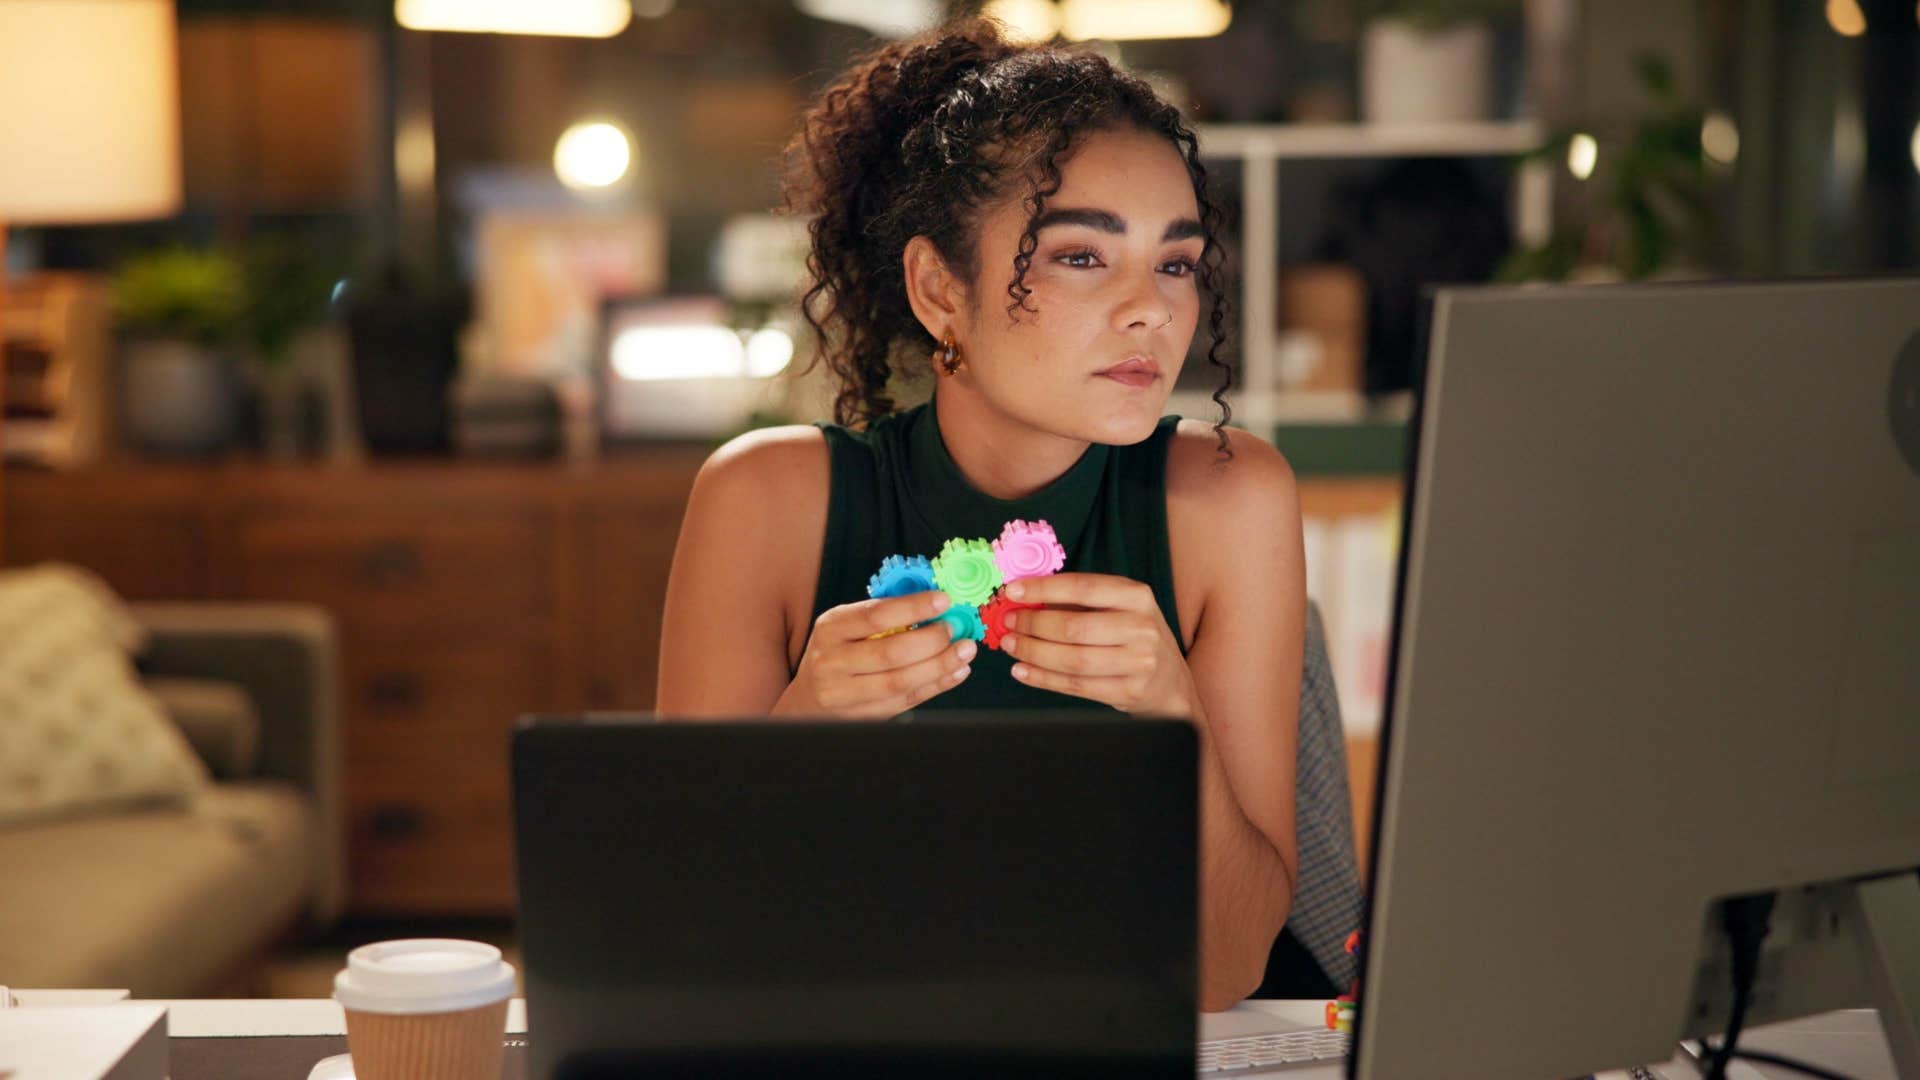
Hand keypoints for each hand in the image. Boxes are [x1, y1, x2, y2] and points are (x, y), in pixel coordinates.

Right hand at [772, 591, 974, 718]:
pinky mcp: (863, 717)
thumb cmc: (837, 653)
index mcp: (830, 628)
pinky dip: (936, 686)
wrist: (808, 699)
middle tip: (954, 629)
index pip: (875, 615)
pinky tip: (955, 672)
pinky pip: (906, 701)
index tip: (943, 600)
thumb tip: (936, 602)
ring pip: (900, 681)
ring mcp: (845, 694)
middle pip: (890, 652)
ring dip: (940, 665)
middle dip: (931, 640)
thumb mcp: (846, 626)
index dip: (913, 607)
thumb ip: (883, 614)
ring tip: (964, 651)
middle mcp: (833, 662)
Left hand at [998, 573, 1197, 716]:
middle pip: (1074, 627)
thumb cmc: (1133, 636)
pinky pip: (1076, 686)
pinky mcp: (1129, 691)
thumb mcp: (1119, 608)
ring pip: (1072, 660)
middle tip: (1009, 622)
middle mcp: (1142, 627)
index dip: (1043, 588)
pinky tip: (1023, 670)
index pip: (1083, 587)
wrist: (1168, 680)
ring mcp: (1139, 662)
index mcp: (1137, 596)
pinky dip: (1043, 679)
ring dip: (1033, 652)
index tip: (1013, 590)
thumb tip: (1026, 595)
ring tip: (1011, 645)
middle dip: (1033, 625)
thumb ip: (1078, 600)